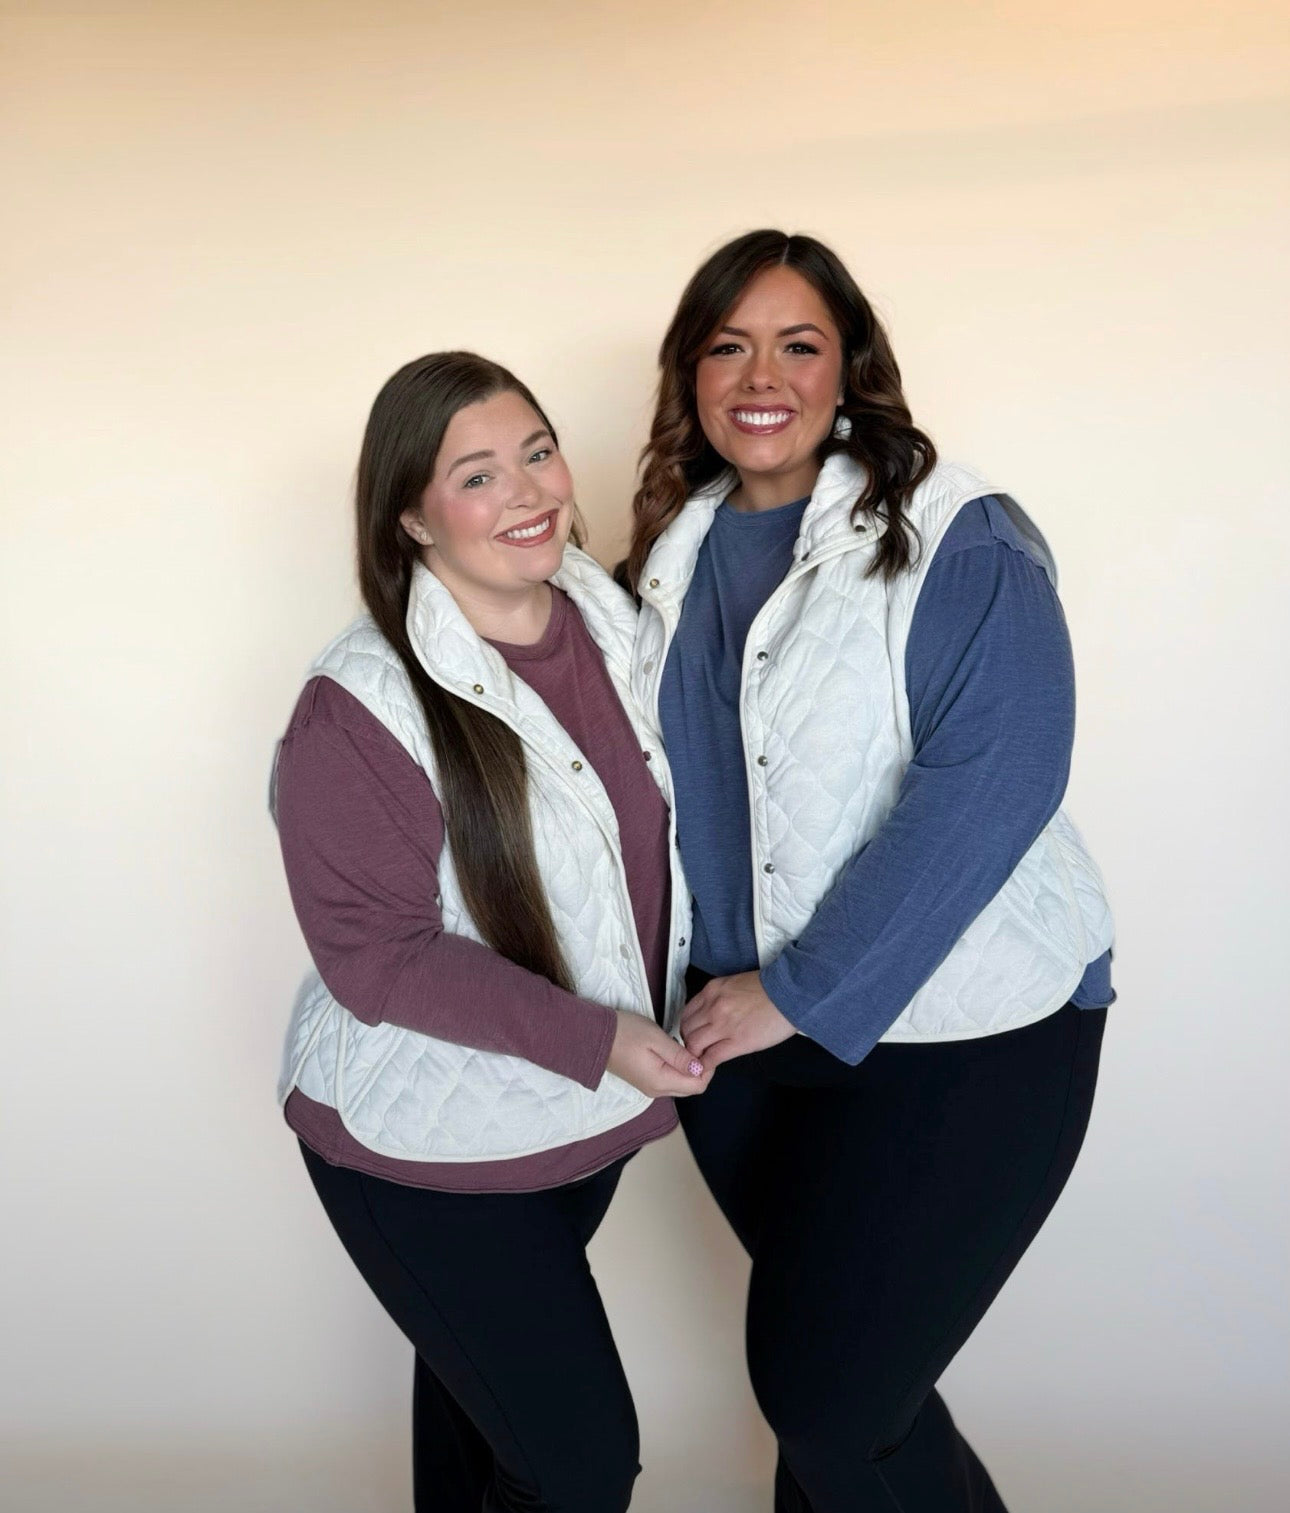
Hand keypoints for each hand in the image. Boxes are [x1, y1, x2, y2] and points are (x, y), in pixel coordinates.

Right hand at [606, 1010, 710, 1098]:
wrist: (594, 1036)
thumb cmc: (625, 1033)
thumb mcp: (655, 1038)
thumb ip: (679, 1055)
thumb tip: (700, 1068)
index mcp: (661, 1081)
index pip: (698, 1085)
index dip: (707, 1068)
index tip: (703, 1047)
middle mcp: (657, 1091)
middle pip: (691, 1088)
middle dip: (700, 1069)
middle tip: (695, 1045)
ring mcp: (650, 1087)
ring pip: (681, 1085)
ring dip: (688, 1069)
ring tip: (684, 1046)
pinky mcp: (645, 1081)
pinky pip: (670, 1080)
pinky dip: (677, 1069)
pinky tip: (673, 1051)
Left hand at [680, 971, 794, 1070]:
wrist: (791, 994)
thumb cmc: (770, 989)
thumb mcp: (736, 984)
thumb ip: (720, 997)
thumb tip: (712, 1014)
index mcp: (713, 990)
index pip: (687, 1012)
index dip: (687, 1026)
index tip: (692, 1033)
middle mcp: (713, 1006)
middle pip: (686, 1029)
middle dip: (688, 1041)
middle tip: (696, 1049)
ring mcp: (723, 1025)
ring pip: (694, 1044)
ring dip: (695, 1055)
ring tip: (701, 1059)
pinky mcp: (737, 1042)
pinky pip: (711, 1057)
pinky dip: (706, 1065)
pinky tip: (708, 1068)